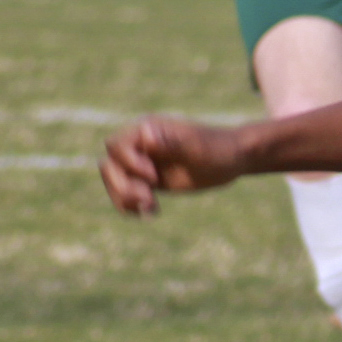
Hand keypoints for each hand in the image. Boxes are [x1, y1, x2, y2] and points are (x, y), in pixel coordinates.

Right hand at [100, 117, 243, 216]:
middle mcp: (139, 144)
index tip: (154, 177)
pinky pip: (124, 192)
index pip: (117, 146)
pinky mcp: (147, 179)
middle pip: (109, 165)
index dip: (129, 164)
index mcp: (147, 129)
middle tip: (149, 200)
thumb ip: (174, 143)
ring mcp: (141, 162)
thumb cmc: (218, 149)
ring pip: (113, 180)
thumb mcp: (199, 147)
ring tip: (150, 208)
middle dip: (124, 186)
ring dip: (125, 198)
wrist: (232, 159)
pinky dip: (129, 205)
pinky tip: (149, 213)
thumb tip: (147, 137)